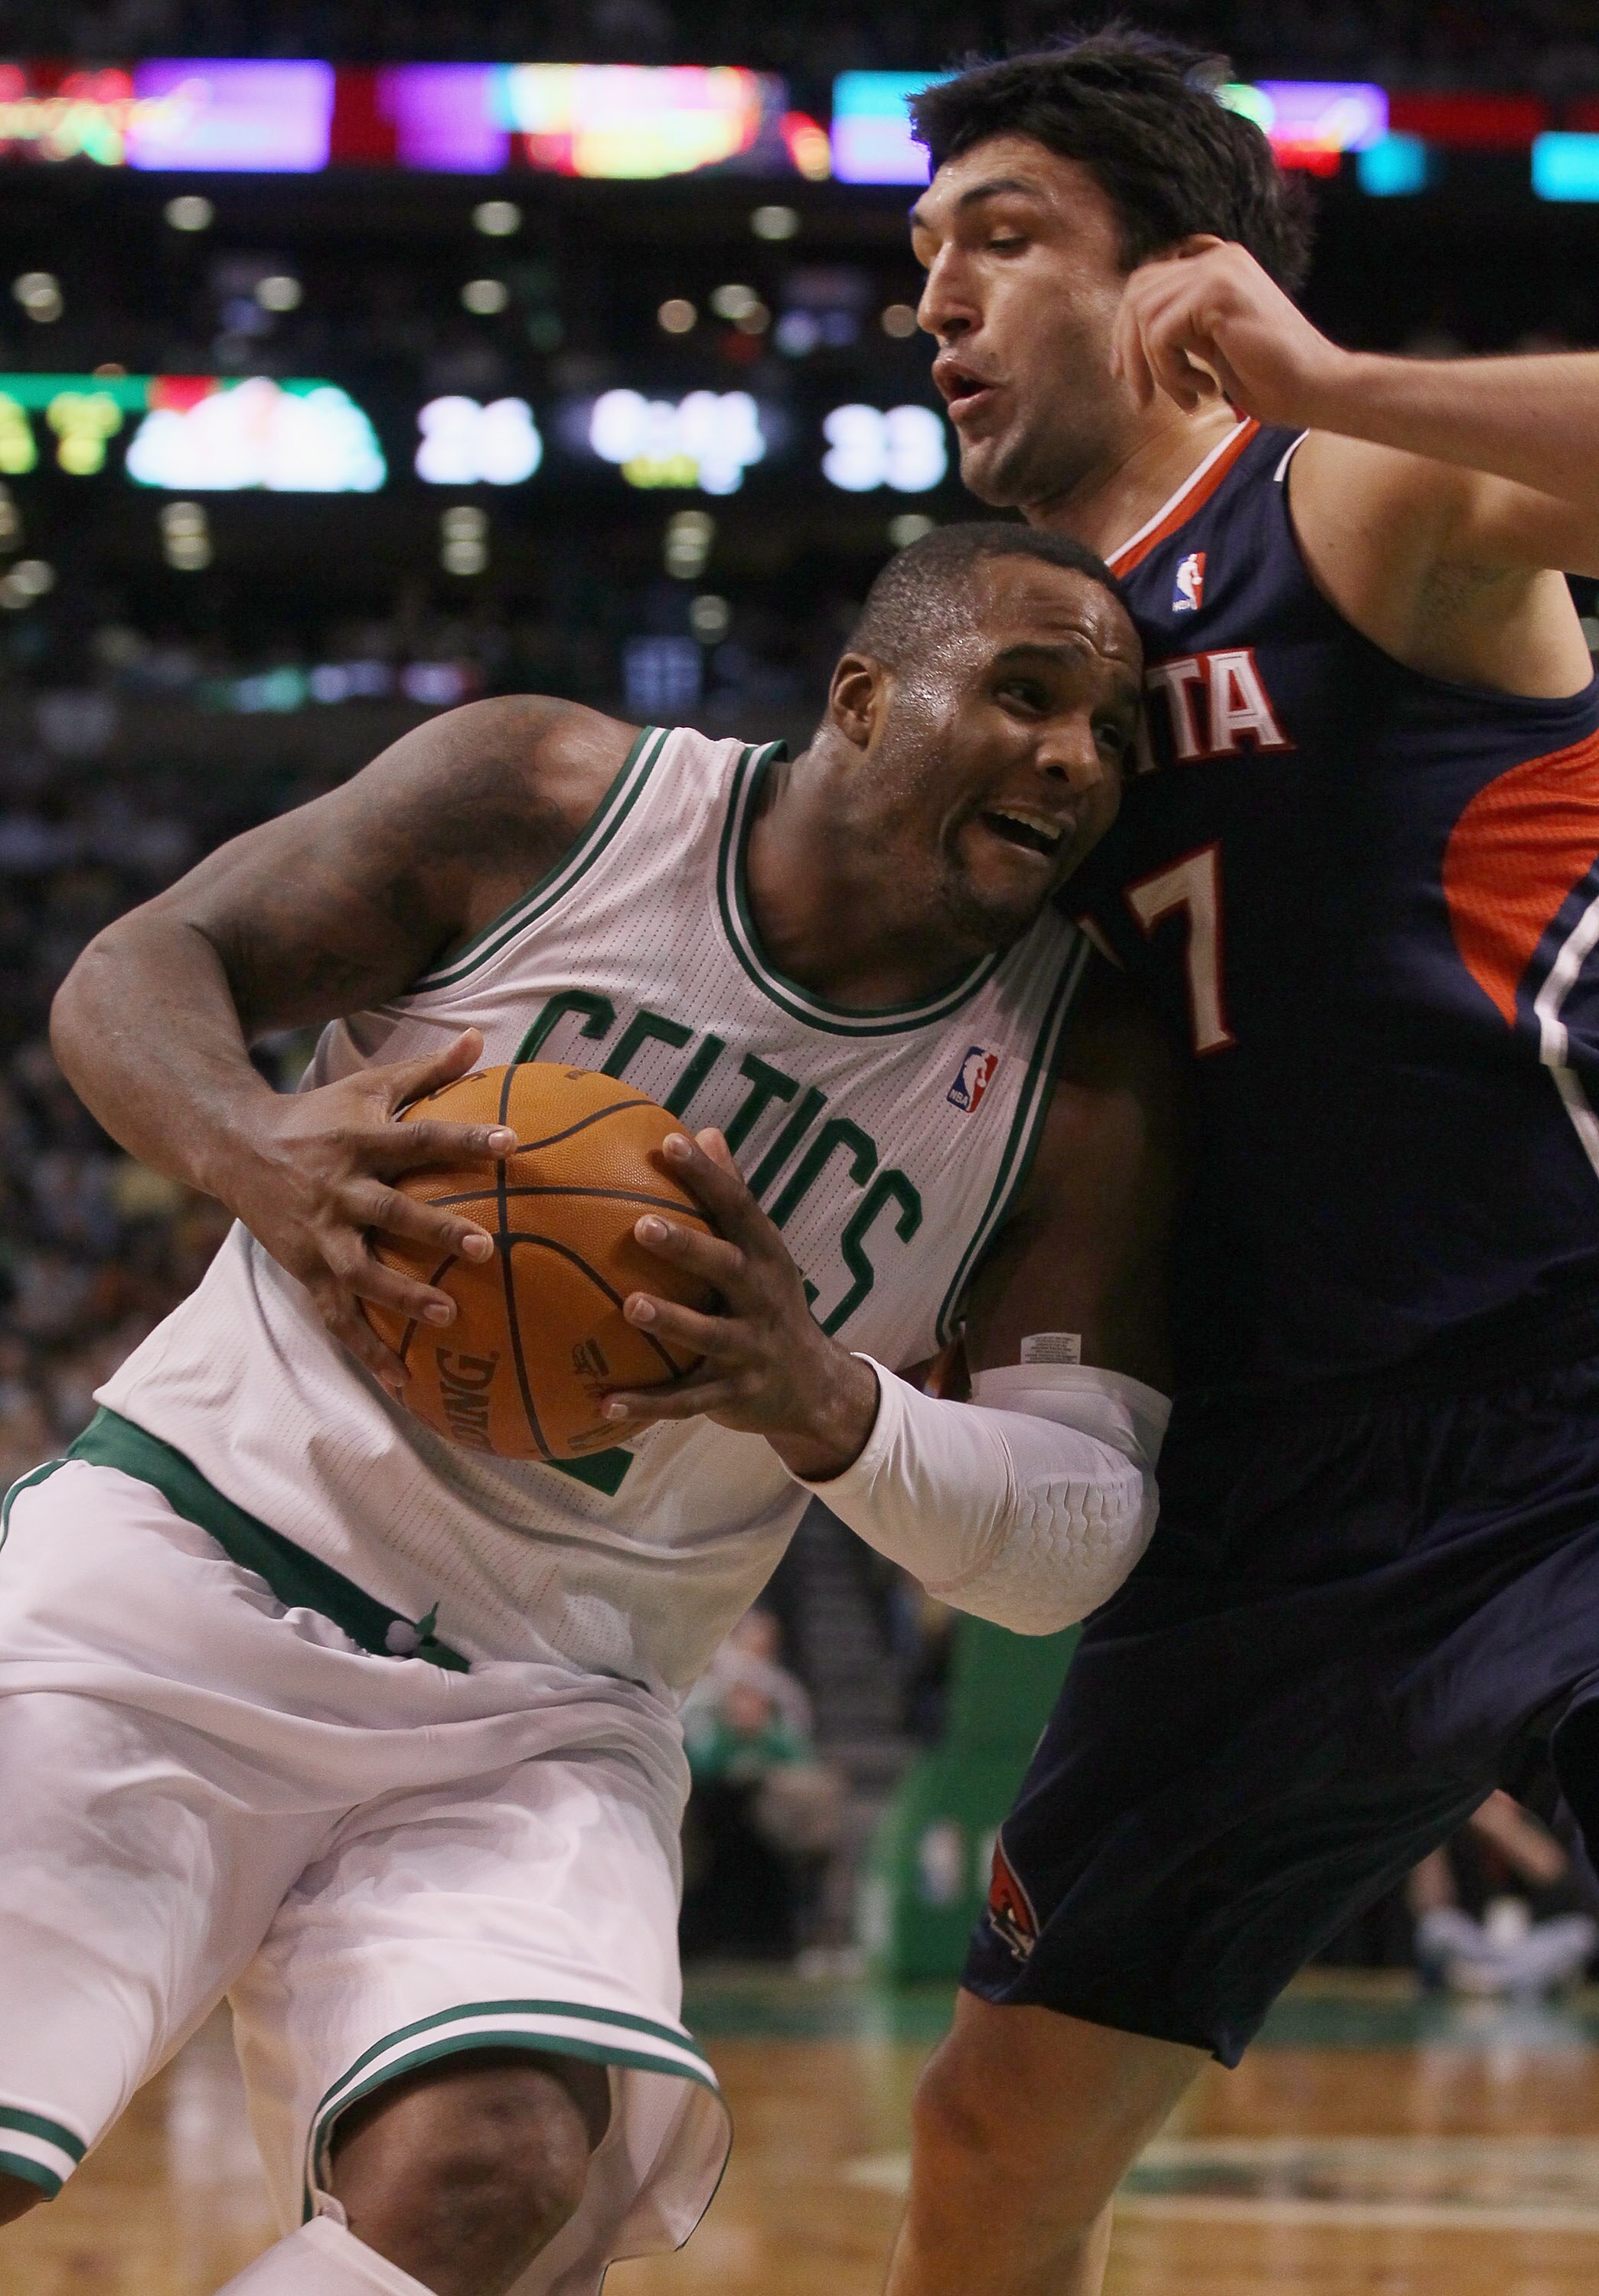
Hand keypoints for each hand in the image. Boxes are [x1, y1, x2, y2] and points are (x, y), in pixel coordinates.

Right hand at [225, 1026, 513, 1395]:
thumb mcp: (367, 1084)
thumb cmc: (320, 1113)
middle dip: (435, 1229)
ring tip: (448, 1316)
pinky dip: (369, 1352)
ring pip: (360, 1272)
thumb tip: (478, 1037)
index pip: (419, 1137)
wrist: (234, 1146)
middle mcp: (338, 1188)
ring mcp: (319, 1234)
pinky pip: (338, 1318)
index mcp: (359, 1140)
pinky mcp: (305, 1269)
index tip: (510, 1141)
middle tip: (485, 1248)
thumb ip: (426, 1071)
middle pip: (390, 1211)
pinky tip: (405, 1384)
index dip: (463, 1137)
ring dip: (402, 1295)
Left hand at [600, 1127, 880, 1481]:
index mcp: (765, 1256)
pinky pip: (686, 1400)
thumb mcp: (761, 1251)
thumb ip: (733, 1196)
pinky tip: (602, 1402)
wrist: (814, 1386)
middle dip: (687, 1247)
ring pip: (708, 1335)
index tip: (670, 1142)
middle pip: (726, 1267)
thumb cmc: (768, 1303)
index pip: (738, 1207)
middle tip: (641, 1225)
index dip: (708, 1175)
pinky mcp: (734, 1394)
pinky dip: (646, 1405)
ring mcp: (750, 1349)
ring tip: (630, 1307)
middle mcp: (762, 1298)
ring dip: (670, 1321)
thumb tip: (705, 1132)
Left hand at [1110, 238, 1354, 426]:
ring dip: (1156, 371)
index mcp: (1216, 264)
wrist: (1316, 387)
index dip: (1125, 329)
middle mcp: (1215, 257)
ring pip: (1144, 317)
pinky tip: (1205, 388)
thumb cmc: (1270, 378)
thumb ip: (1178, 330)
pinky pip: (1161, 334)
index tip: (1121, 374)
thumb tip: (1129, 339)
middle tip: (1141, 399)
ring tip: (1187, 398)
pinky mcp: (1217, 291)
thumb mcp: (1210, 346)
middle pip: (1137, 294)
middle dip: (1128, 351)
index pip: (1147, 283)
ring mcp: (1218, 269)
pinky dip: (1172, 372)